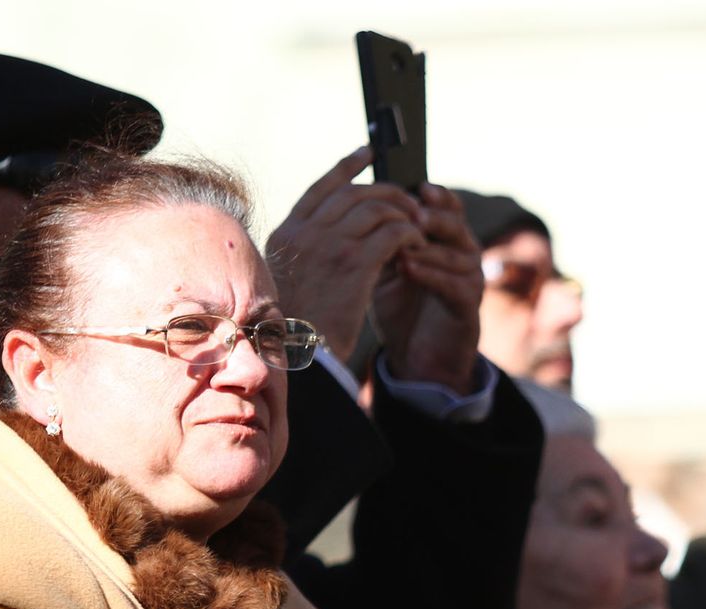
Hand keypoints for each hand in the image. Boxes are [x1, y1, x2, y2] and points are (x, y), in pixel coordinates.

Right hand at [265, 146, 424, 359]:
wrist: (299, 357)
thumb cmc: (297, 330)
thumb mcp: (291, 281)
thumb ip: (308, 253)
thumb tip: (341, 236)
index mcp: (285, 235)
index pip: (320, 188)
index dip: (346, 168)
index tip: (369, 154)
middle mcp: (304, 233)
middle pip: (354, 193)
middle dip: (387, 192)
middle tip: (410, 201)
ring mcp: (328, 244)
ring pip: (376, 208)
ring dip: (403, 213)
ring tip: (420, 225)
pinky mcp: (355, 263)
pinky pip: (393, 232)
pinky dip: (409, 234)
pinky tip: (418, 244)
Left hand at [372, 183, 483, 392]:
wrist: (414, 356)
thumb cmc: (399, 306)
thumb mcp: (385, 266)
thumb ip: (382, 238)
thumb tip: (359, 203)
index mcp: (445, 240)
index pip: (448, 207)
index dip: (436, 194)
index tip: (416, 186)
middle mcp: (464, 255)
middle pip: (457, 224)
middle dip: (434, 216)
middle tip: (413, 212)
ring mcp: (470, 281)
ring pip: (459, 254)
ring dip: (430, 247)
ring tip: (404, 245)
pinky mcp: (469, 308)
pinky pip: (457, 286)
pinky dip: (432, 275)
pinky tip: (409, 270)